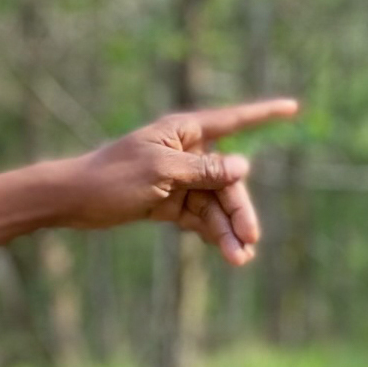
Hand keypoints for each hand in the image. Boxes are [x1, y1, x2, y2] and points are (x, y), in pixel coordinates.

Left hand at [59, 98, 297, 265]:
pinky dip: (212, 233)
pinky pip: (199, 217)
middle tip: (250, 240)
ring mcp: (179, 179)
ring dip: (228, 229)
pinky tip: (227, 252)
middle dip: (239, 210)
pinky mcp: (170, 202)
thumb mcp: (161, 172)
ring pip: (215, 204)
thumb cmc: (112, 177)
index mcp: (184, 132)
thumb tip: (243, 165)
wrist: (73, 200)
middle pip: (227, 180)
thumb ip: (203, 170)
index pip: (232, 121)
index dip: (264, 114)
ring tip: (240, 258)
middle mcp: (186, 152)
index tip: (294, 108)